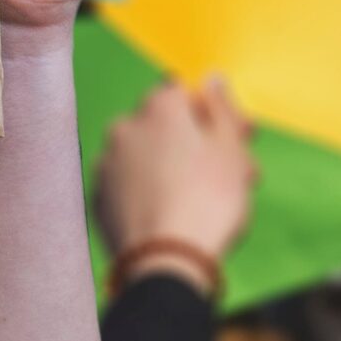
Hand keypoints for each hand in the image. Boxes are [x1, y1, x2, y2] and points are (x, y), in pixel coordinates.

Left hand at [96, 76, 256, 265]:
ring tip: (208, 204)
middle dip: (200, 145)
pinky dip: (150, 194)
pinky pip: (131, 186)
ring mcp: (106, 163)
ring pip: (149, 158)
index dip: (216, 115)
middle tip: (238, 177)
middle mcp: (124, 126)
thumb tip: (211, 77)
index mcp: (158, 107)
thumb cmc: (207, 202)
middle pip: (168, 127)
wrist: (164, 262)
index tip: (242, 139)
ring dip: (176, 170)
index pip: (187, 92)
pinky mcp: (99, 198)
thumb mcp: (230, 149)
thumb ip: (220, 108)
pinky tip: (174, 217)